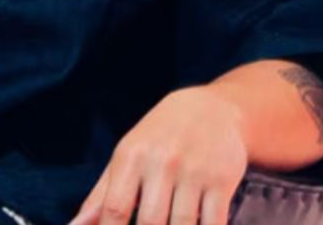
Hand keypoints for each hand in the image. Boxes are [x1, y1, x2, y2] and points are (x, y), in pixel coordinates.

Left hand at [70, 85, 247, 224]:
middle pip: (150, 222)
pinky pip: (214, 222)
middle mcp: (162, 163)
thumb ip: (101, 196)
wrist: (210, 109)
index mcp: (131, 157)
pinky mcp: (222, 180)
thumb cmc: (158, 139)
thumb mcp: (126, 157)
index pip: (115, 208)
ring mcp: (194, 171)